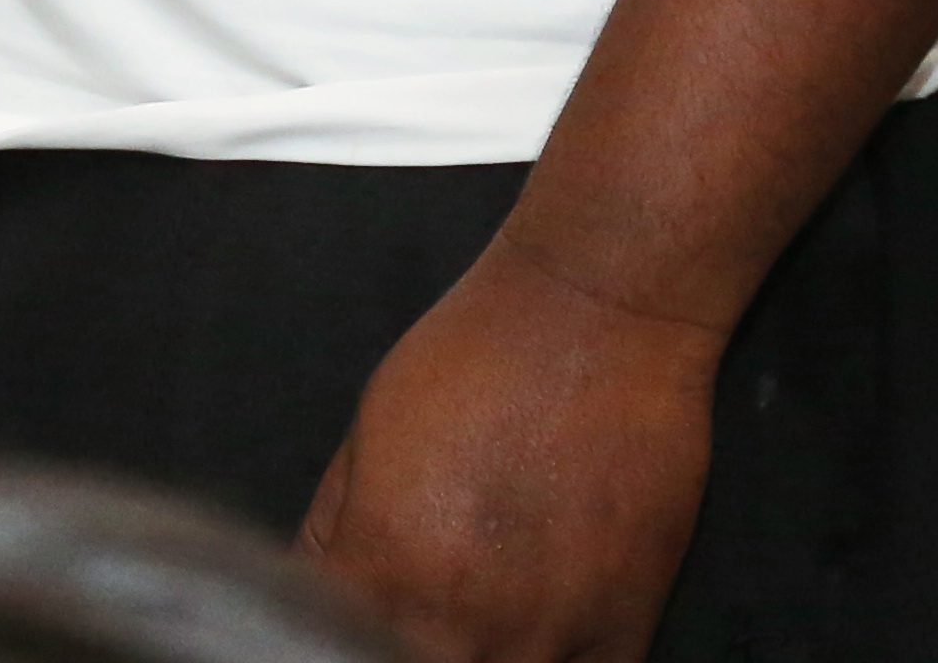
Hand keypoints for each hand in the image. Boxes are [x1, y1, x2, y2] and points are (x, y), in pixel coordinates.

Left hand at [301, 242, 722, 662]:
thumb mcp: (365, 431)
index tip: (353, 624)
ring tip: (481, 615)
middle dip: (403, 649)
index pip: (332, 652)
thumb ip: (333, 533)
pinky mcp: (623, 626)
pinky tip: (544, 634)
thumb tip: (314, 597)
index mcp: (381, 569)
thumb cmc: (476, 352)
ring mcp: (546, 632)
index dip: (338, 638)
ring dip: (480, 658)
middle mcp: (458, 619)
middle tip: (421, 610)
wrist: (595, 310)